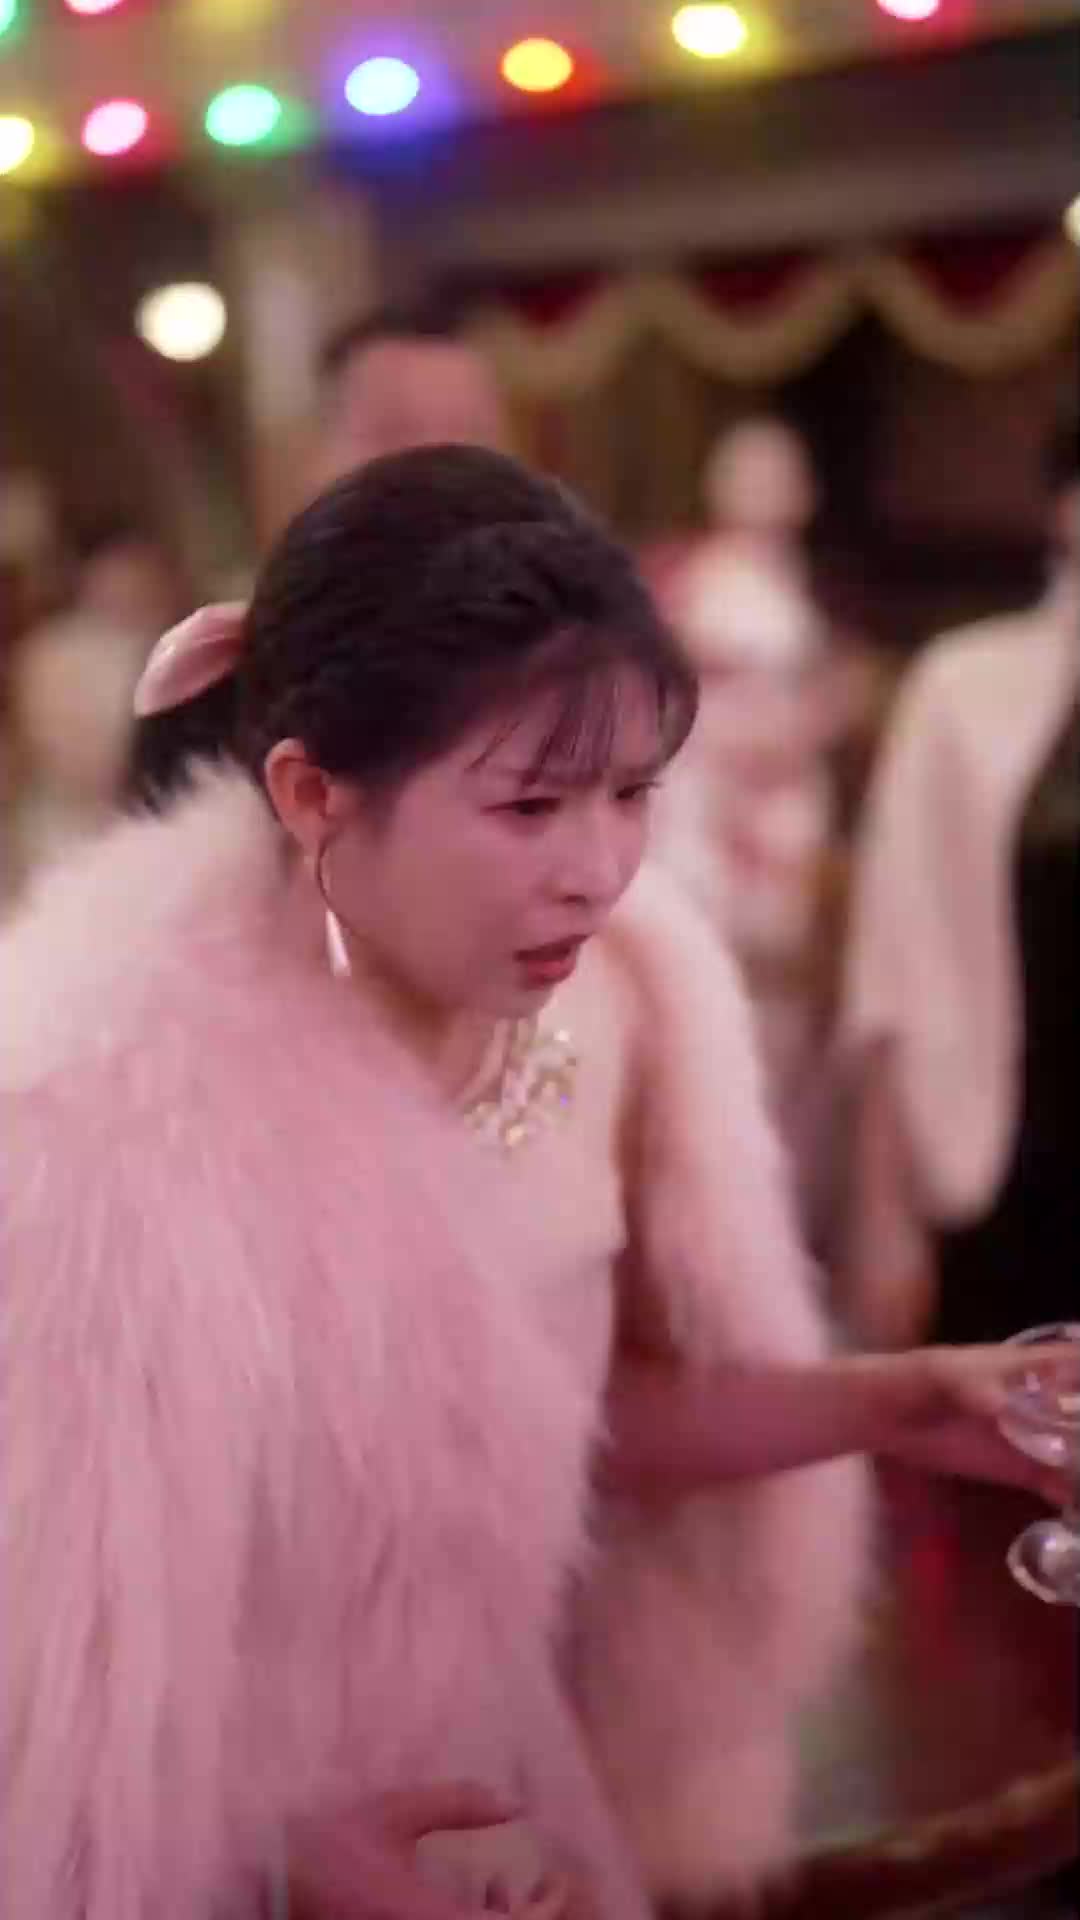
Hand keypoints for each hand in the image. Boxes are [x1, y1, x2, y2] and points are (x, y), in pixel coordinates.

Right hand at [288, 1781, 572, 1918]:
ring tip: (499, 1895)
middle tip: (531, 1889)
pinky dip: (471, 1919)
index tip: (556, 1882)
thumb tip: (514, 1802)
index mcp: (432, 1918)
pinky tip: (467, 1902)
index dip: (546, 1910)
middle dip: (525, 1915)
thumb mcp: (393, 1813)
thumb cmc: (330, 1844)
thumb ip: (457, 1805)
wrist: (270, 1880)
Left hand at [876, 1342, 1078, 1504]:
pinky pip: (1059, 1485)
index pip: (1077, 1362)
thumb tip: (1000, 1408)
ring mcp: (1036, 1435)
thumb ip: (977, 1393)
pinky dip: (1073, 1500)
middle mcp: (1044, 1400)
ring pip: (1078, 1453)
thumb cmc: (919, 1382)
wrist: (888, 1414)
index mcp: (1033, 1367)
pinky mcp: (1021, 1467)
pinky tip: (1076, 1516)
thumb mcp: (946, 1380)